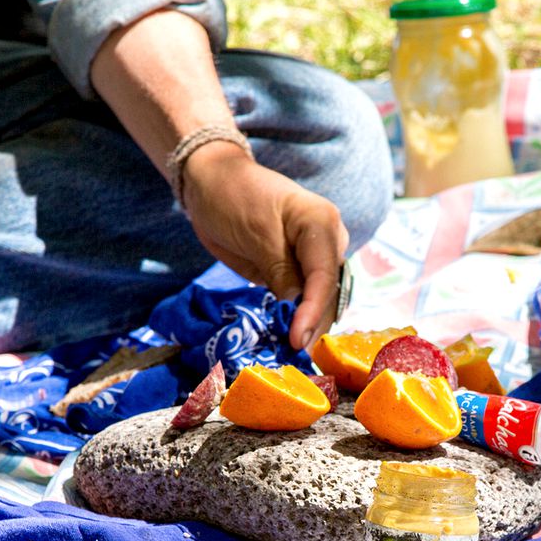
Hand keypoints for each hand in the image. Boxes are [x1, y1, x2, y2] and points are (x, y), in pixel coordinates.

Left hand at [180, 143, 347, 349]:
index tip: (298, 340)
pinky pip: (304, 297)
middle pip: (329, 291)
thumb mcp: (256, 234)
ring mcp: (314, 256)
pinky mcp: (297, 269)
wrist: (211, 182)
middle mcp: (327, 241)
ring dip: (309, 325)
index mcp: (322, 224)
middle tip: (298, 358)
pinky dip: (298, 317)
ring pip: (320, 299)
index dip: (312, 311)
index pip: (324, 276)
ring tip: (294, 354)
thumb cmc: (233, 198)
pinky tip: (289, 338)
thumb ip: (280, 270)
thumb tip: (297, 305)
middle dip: (314, 323)